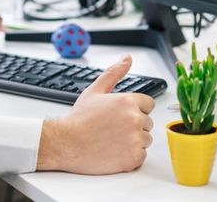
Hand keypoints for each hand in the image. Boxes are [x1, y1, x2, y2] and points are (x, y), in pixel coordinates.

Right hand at [36, 55, 154, 173]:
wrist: (67, 144)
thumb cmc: (79, 119)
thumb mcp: (95, 90)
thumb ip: (114, 73)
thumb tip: (127, 59)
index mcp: (128, 101)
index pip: (148, 104)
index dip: (135, 109)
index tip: (121, 115)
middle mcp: (135, 119)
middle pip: (147, 122)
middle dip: (134, 125)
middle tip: (112, 128)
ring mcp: (135, 140)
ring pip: (146, 139)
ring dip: (134, 140)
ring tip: (112, 139)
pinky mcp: (133, 158)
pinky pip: (142, 156)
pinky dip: (131, 156)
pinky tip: (114, 151)